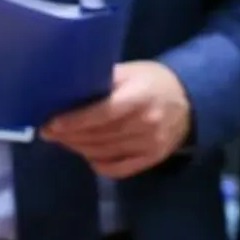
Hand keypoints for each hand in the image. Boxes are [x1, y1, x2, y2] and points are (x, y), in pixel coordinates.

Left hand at [41, 61, 192, 178]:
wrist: (190, 101)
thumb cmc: (152, 81)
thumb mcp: (130, 71)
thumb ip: (102, 80)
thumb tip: (66, 90)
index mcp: (139, 97)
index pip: (102, 113)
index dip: (74, 121)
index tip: (50, 124)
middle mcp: (146, 123)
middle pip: (99, 136)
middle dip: (69, 135)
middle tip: (49, 132)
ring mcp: (150, 145)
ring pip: (104, 153)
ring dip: (79, 148)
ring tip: (64, 140)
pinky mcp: (152, 159)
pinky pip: (118, 169)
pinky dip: (99, 164)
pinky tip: (87, 154)